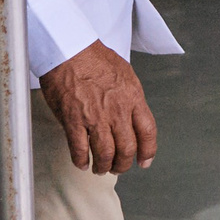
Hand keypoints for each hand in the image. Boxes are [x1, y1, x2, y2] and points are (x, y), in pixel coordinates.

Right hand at [39, 41, 156, 173]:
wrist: (70, 50)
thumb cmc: (96, 58)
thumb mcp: (125, 75)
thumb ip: (131, 97)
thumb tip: (132, 114)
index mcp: (133, 98)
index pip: (148, 132)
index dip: (148, 151)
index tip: (145, 161)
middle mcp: (117, 111)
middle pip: (127, 148)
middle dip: (123, 164)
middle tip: (118, 168)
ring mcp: (95, 117)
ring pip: (105, 153)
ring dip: (103, 166)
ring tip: (100, 168)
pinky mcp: (73, 120)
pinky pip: (79, 149)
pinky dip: (81, 160)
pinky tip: (81, 163)